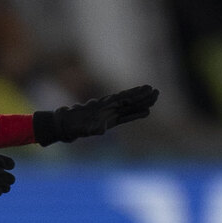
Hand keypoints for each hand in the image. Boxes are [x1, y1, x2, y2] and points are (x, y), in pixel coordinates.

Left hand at [33, 84, 159, 144]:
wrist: (64, 125)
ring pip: (129, 105)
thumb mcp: (82, 128)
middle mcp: (109, 107)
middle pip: (129, 100)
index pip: (124, 100)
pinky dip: (136, 112)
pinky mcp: (109, 118)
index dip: (136, 97)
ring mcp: (109, 112)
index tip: (148, 92)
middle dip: (143, 96)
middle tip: (157, 91)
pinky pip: (125, 114)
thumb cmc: (73, 126)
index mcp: (105, 107)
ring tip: (154, 96)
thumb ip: (92, 128)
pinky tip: (145, 112)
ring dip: (141, 102)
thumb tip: (100, 130)